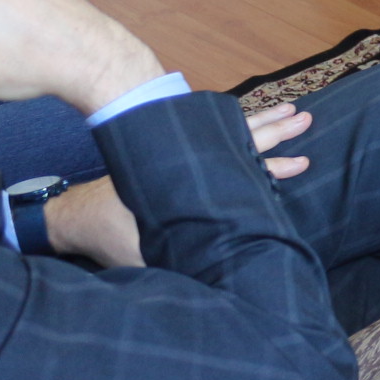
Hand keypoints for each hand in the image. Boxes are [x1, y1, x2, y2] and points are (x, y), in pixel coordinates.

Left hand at [40, 110, 309, 269]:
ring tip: (289, 108)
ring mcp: (182, 157)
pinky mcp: (171, 159)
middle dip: (275, 129)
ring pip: (229, 131)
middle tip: (305, 116)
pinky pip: (210, 135)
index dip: (272, 167)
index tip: (303, 161)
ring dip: (260, 121)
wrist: (74, 217)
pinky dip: (233, 125)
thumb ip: (181, 259)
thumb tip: (218, 271)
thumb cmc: (111, 236)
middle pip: (241, 140)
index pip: (240, 169)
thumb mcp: (148, 253)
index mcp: (192, 183)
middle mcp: (191, 163)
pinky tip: (248, 121)